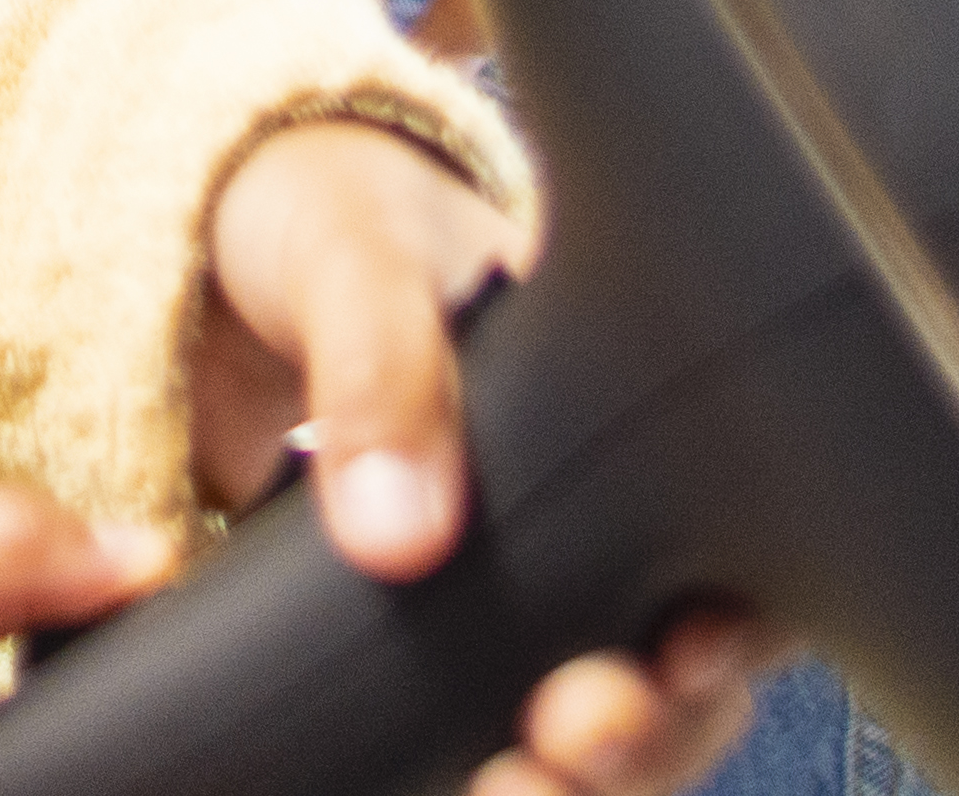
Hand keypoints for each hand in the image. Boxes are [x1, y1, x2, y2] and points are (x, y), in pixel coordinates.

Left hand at [187, 123, 770, 795]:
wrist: (212, 256)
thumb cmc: (329, 220)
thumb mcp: (353, 250)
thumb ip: (381, 361)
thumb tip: (398, 535)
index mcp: (628, 415)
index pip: (746, 549)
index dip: (740, 623)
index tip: (685, 651)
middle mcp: (594, 533)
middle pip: (678, 684)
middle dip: (647, 736)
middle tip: (574, 731)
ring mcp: (508, 606)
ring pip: (587, 740)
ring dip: (568, 781)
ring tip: (504, 789)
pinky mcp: (414, 654)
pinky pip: (461, 740)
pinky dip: (455, 771)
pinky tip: (430, 777)